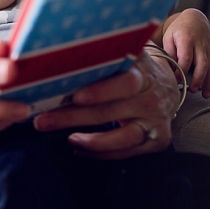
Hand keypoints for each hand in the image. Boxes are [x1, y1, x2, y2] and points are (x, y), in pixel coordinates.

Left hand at [33, 52, 179, 159]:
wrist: (166, 86)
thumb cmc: (134, 70)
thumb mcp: (125, 57)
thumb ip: (102, 57)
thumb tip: (58, 55)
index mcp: (143, 73)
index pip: (125, 82)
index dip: (100, 91)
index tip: (75, 96)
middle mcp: (151, 98)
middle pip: (110, 112)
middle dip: (73, 117)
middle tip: (43, 121)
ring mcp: (156, 121)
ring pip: (123, 138)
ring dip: (91, 141)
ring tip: (69, 139)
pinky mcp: (158, 140)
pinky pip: (126, 152)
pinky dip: (101, 153)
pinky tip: (80, 148)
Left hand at [162, 8, 209, 97]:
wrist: (195, 19)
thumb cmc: (178, 29)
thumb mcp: (169, 37)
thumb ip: (169, 52)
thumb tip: (169, 69)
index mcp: (187, 39)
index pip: (186, 58)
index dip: (181, 70)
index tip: (175, 79)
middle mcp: (200, 45)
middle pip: (202, 64)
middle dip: (197, 79)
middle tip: (190, 90)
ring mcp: (207, 50)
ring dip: (209, 82)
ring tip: (204, 95)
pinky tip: (208, 90)